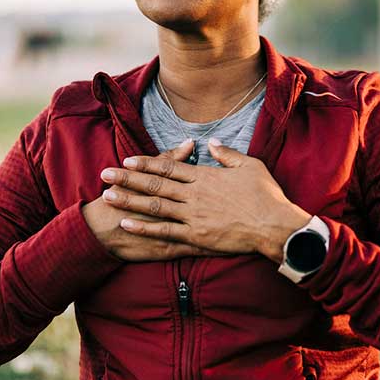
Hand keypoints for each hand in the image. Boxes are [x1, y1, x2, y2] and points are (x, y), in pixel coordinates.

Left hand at [99, 138, 311, 263]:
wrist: (274, 225)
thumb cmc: (265, 195)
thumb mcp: (250, 165)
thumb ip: (227, 154)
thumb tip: (211, 143)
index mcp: (205, 176)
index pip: (169, 166)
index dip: (146, 163)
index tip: (127, 160)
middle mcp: (194, 194)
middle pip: (154, 184)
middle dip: (127, 178)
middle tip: (105, 174)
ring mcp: (193, 216)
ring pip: (154, 205)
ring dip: (129, 200)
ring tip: (108, 196)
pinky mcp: (196, 236)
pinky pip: (165, 231)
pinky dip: (144, 227)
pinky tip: (126, 224)